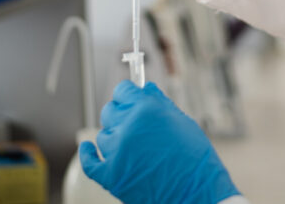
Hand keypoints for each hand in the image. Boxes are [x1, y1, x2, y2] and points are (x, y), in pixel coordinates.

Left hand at [79, 81, 239, 203]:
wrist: (197, 195)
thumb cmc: (195, 160)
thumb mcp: (182, 122)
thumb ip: (160, 103)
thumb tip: (146, 90)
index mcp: (146, 111)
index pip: (123, 90)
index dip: (128, 94)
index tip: (129, 97)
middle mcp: (128, 128)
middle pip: (110, 111)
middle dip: (120, 113)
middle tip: (132, 120)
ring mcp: (117, 153)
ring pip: (103, 135)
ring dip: (114, 136)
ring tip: (132, 144)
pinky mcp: (111, 176)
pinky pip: (90, 162)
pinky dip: (88, 154)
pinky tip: (88, 148)